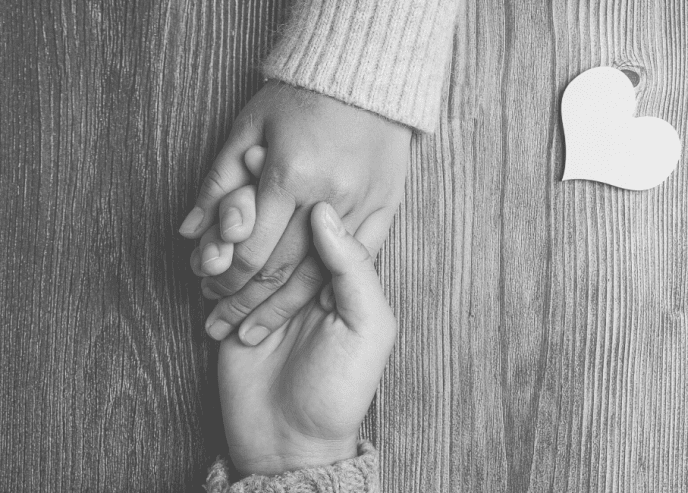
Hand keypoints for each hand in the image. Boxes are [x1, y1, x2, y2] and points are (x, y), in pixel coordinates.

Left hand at [179, 80, 410, 342]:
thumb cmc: (300, 98)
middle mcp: (329, 196)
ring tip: (253, 326)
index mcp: (291, 174)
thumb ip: (217, 183)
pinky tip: (301, 306)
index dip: (226, 280)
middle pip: (281, 270)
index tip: (209, 292)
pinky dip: (325, 288)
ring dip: (281, 307)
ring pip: (318, 275)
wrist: (367, 76)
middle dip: (246, 302)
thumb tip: (189, 232)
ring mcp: (362, 205)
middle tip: (223, 320)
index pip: (252, 250)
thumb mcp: (247, 128)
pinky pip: (355, 264)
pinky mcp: (386, 209)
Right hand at [218, 202, 396, 475]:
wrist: (290, 442)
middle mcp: (305, 270)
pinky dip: (207, 259)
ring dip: (222, 230)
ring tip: (215, 254)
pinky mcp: (232, 304)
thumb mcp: (367, 328)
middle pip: (273, 212)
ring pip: (241, 233)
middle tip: (233, 220)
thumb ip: (355, 268)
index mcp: (344, 270)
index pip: (317, 209)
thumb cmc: (340, 388)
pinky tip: (204, 265)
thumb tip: (324, 211)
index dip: (290, 184)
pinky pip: (217, 266)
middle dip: (245, 205)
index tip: (261, 161)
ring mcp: (266, 285)